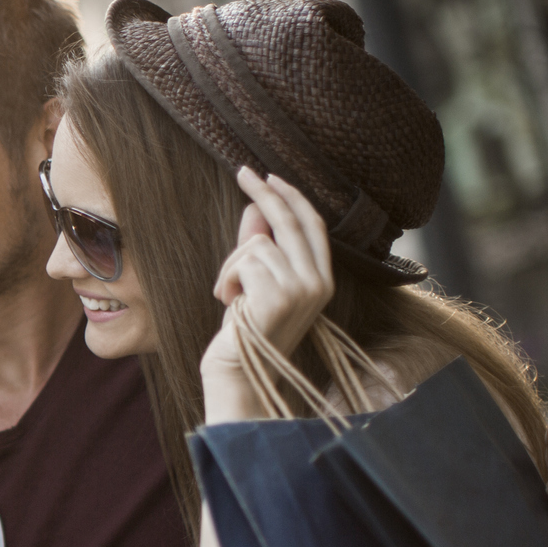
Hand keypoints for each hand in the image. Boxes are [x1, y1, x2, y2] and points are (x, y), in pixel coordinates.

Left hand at [202, 169, 335, 421]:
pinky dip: (226, 279)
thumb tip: (256, 209)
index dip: (292, 197)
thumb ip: (258, 248)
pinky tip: (229, 304)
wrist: (237, 375)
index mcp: (321, 280)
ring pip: (256, 244)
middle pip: (290, 221)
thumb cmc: (243, 331)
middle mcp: (318, 283)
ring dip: (231, 266)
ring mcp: (302, 290)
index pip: (312, 226)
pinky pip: (244, 261)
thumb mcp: (253, 284)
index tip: (268, 176)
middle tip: (242, 171)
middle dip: (264, 193)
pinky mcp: (279, 297)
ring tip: (231, 296)